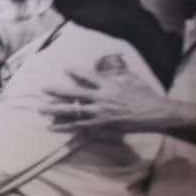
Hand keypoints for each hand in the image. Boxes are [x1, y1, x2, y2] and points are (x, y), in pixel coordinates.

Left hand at [45, 67, 170, 135]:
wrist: (154, 114)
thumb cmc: (145, 96)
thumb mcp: (132, 80)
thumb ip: (118, 75)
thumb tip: (108, 71)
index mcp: (109, 85)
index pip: (89, 77)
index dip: (76, 73)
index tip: (65, 69)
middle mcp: (101, 99)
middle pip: (74, 94)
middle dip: (57, 91)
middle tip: (43, 89)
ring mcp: (99, 113)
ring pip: (72, 111)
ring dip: (55, 110)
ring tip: (41, 109)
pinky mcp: (100, 125)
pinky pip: (78, 126)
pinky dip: (64, 126)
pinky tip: (51, 126)